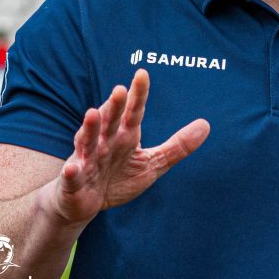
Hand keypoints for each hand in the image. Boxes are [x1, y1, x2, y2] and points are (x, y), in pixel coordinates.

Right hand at [47, 69, 209, 223]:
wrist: (83, 205)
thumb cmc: (117, 179)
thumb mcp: (152, 163)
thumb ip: (177, 146)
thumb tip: (206, 125)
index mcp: (124, 137)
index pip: (133, 113)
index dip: (137, 95)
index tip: (142, 73)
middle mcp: (104, 143)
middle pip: (110, 121)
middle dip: (114, 106)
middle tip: (121, 89)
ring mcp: (87, 161)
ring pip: (87, 141)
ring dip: (89, 128)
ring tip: (92, 113)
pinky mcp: (73, 182)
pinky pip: (72, 176)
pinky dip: (72, 172)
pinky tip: (72, 168)